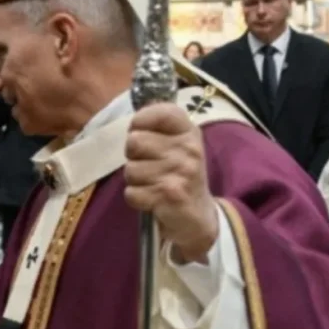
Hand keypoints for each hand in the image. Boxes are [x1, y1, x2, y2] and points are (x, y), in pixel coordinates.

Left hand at [124, 103, 217, 262]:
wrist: (198, 216)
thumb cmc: (180, 176)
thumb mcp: (178, 146)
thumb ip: (159, 129)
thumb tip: (135, 116)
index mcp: (189, 132)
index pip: (160, 112)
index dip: (140, 121)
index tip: (141, 132)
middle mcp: (189, 149)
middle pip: (134, 142)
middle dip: (133, 157)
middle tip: (148, 166)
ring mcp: (181, 172)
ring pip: (130, 169)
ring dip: (135, 180)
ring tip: (152, 184)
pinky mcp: (170, 195)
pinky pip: (131, 193)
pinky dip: (136, 198)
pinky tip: (151, 199)